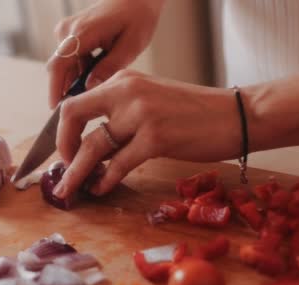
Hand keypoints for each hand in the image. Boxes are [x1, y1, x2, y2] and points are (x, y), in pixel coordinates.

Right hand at [47, 0, 164, 107]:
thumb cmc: (136, 19)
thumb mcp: (130, 47)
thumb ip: (109, 68)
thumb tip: (89, 88)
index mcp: (82, 33)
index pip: (59, 65)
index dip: (55, 89)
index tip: (55, 109)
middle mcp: (68, 30)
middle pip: (59, 68)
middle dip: (66, 90)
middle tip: (81, 109)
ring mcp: (67, 31)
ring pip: (64, 65)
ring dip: (76, 80)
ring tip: (96, 90)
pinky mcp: (69, 34)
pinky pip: (69, 59)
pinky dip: (79, 71)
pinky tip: (97, 76)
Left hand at [52, 70, 244, 198]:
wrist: (236, 115)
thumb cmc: (197, 113)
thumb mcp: (153, 101)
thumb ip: (123, 115)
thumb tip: (96, 146)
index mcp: (124, 81)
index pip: (77, 101)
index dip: (65, 129)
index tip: (67, 151)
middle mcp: (127, 91)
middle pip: (73, 116)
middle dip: (62, 147)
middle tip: (63, 170)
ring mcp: (141, 113)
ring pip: (93, 146)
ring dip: (77, 172)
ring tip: (70, 190)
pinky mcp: (156, 137)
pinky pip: (118, 164)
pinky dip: (105, 180)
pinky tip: (101, 189)